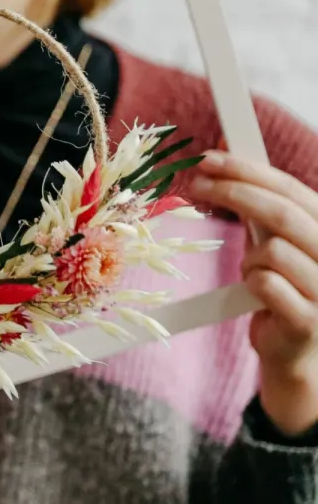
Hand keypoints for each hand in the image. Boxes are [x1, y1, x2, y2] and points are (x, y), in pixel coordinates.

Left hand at [189, 151, 317, 436]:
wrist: (296, 352)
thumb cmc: (284, 286)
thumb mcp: (273, 239)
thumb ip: (256, 202)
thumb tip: (223, 151)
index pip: (292, 189)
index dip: (250, 170)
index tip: (210, 158)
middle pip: (282, 213)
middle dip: (235, 192)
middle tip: (198, 182)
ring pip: (272, 251)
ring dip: (249, 258)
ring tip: (252, 272)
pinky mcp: (310, 320)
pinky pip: (266, 285)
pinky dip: (252, 283)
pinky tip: (257, 294)